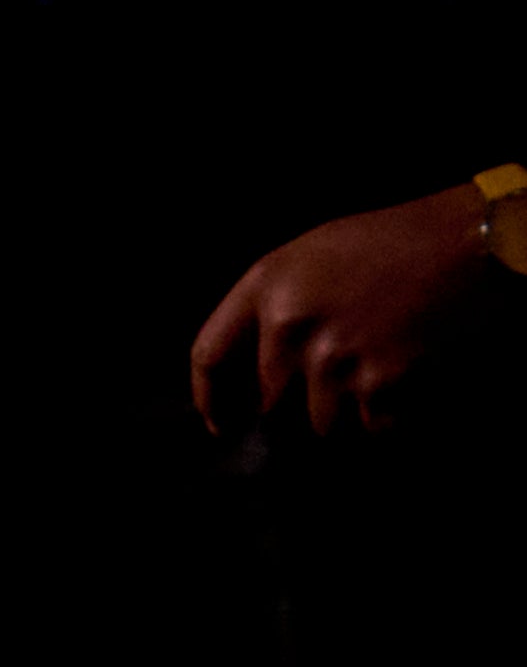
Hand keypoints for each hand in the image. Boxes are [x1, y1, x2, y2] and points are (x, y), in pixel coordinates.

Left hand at [187, 181, 494, 435]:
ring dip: (345, 412)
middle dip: (294, 405)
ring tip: (374, 375)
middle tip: (329, 393)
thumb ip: (275, 307)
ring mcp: (334, 355)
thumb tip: (262, 365)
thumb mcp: (306, 258)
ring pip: (321, 420)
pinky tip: (403, 382)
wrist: (457, 244)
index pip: (208, 354)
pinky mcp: (381, 380)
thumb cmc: (385, 242)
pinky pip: (372, 424)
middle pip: (269, 399)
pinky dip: (387, 416)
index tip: (220, 424)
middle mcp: (289, 324)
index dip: (210, 398)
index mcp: (264, 285)